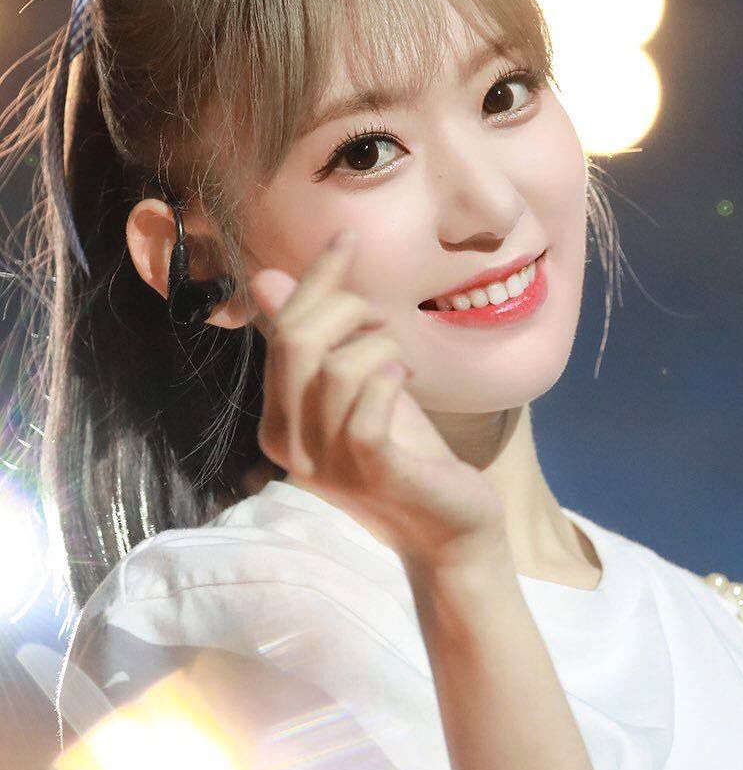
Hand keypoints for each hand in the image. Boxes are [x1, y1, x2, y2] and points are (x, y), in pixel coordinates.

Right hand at [248, 230, 507, 572]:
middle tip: (384, 323)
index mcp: (277, 420)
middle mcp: (290, 445)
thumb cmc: (404, 451)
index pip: (281, 332)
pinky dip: (389, 380)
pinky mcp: (373, 473)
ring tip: (400, 361)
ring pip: (336, 369)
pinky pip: (367, 410)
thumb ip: (315, 338)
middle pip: (297, 344)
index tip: (347, 240)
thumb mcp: (356, 385)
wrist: (448, 529)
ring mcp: (328, 464)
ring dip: (378, 347)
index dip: (315, 280)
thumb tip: (266, 278)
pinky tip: (406, 381)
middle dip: (347, 309)